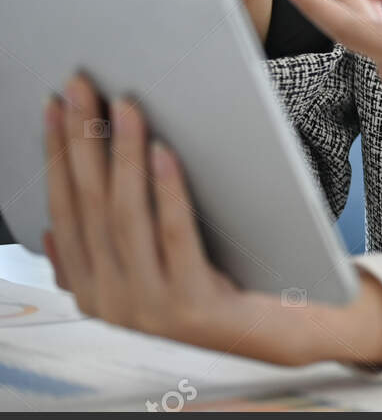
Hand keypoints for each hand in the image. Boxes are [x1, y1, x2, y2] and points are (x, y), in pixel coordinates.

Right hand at [41, 74, 381, 368]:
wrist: (286, 332)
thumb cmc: (225, 284)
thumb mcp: (155, 271)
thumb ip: (108, 255)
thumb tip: (56, 224)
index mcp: (93, 289)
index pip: (65, 209)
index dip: (57, 154)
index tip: (57, 103)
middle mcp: (112, 301)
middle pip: (90, 206)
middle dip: (83, 140)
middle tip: (84, 87)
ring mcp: (149, 308)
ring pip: (126, 217)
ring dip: (123, 155)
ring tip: (127, 107)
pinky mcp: (192, 306)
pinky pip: (174, 236)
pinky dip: (166, 191)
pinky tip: (164, 152)